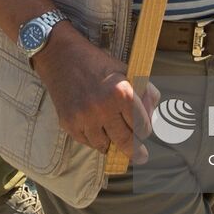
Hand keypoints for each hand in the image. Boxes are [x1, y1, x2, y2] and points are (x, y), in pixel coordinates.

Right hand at [33, 25, 158, 164]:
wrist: (61, 56)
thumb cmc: (97, 63)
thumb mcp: (126, 70)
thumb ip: (144, 92)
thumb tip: (152, 117)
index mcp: (121, 92)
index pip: (141, 125)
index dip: (145, 130)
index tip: (144, 132)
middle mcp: (103, 108)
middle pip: (125, 141)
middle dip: (135, 151)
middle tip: (141, 157)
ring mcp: (84, 118)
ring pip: (104, 145)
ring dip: (110, 142)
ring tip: (111, 134)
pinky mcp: (68, 123)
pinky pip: (86, 142)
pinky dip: (92, 138)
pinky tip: (93, 127)